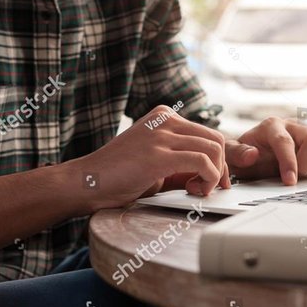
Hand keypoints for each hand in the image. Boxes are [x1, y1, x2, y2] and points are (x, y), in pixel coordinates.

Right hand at [70, 105, 230, 210]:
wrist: (85, 183)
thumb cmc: (118, 176)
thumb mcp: (158, 161)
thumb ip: (184, 162)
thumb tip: (216, 172)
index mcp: (164, 116)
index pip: (209, 133)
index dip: (219, 160)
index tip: (217, 180)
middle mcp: (165, 119)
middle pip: (216, 139)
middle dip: (222, 167)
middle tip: (211, 188)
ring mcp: (161, 134)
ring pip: (213, 148)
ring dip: (215, 175)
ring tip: (198, 190)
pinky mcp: (158, 154)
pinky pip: (202, 162)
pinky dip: (208, 178)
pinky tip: (195, 190)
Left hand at [225, 117, 306, 184]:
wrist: (256, 156)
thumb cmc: (247, 156)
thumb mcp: (234, 156)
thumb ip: (237, 154)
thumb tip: (252, 154)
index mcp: (272, 126)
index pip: (285, 142)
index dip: (289, 163)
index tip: (290, 182)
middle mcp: (294, 126)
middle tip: (296, 178)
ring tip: (301, 175)